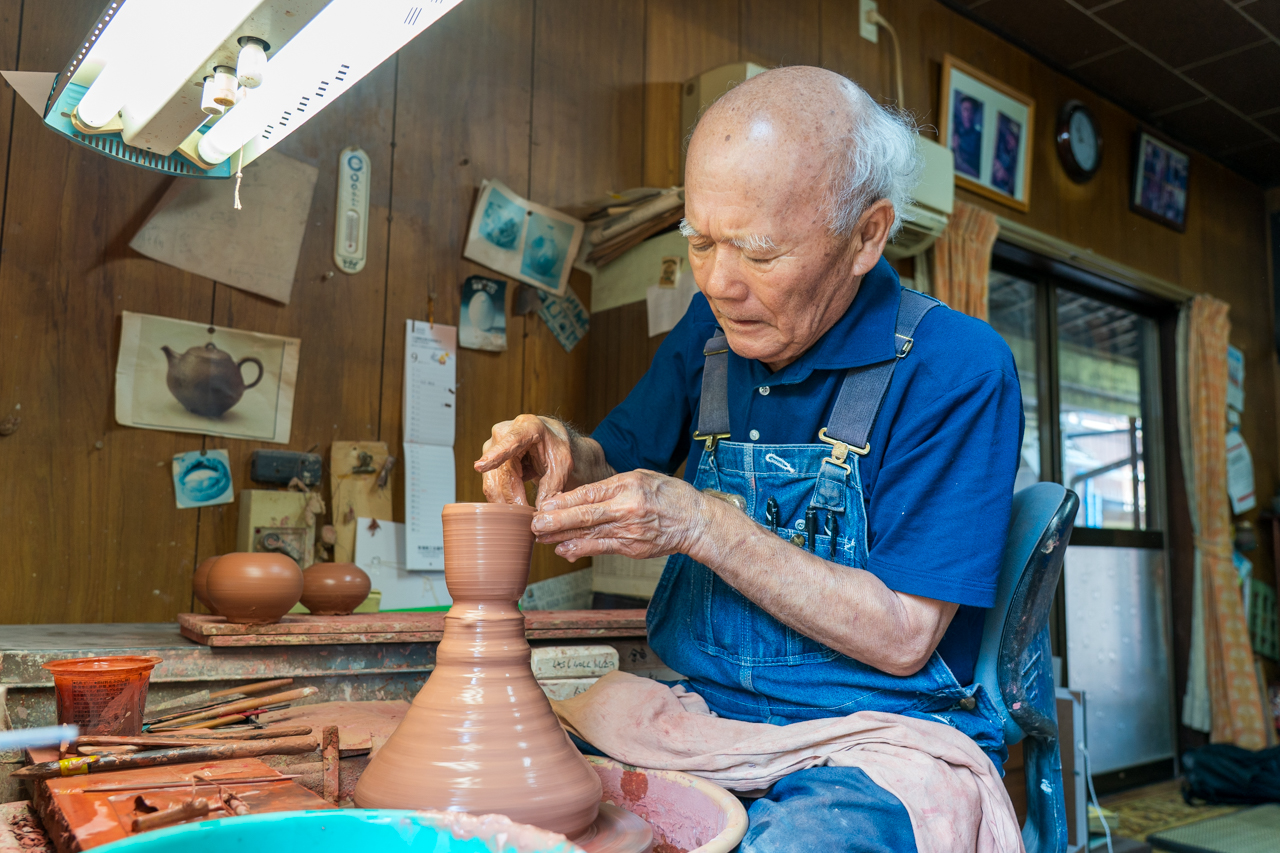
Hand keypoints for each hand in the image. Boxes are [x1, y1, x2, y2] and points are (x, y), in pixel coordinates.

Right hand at [474, 415, 573, 506]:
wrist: (548, 440)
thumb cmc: (555, 447)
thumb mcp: (561, 465)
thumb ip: (552, 486)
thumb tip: (539, 510)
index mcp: (527, 427)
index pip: (510, 441)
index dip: (495, 455)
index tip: (481, 466)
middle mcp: (503, 433)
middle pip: (501, 472)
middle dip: (511, 498)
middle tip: (525, 516)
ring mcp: (491, 446)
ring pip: (492, 482)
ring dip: (505, 502)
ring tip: (521, 515)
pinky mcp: (487, 460)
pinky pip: (491, 485)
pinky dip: (503, 499)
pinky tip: (514, 508)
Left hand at [531, 470, 710, 560]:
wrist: (695, 521)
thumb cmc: (667, 495)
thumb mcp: (641, 478)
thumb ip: (611, 486)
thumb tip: (579, 496)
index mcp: (628, 485)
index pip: (590, 493)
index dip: (564, 501)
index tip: (544, 505)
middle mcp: (627, 508)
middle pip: (586, 514)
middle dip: (557, 521)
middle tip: (534, 523)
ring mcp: (630, 530)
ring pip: (590, 533)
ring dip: (562, 537)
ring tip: (540, 537)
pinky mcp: (632, 548)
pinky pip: (602, 548)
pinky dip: (582, 549)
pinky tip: (565, 549)